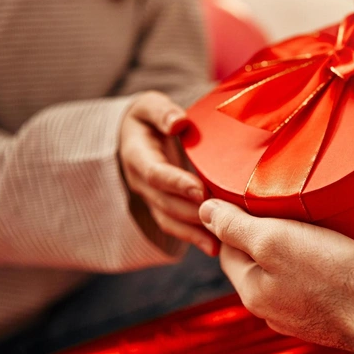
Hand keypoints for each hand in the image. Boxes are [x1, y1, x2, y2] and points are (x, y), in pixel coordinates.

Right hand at [119, 91, 216, 255]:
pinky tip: (216, 248)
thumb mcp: (149, 106)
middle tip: (220, 217)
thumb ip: (161, 112)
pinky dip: (193, 239)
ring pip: (169, 221)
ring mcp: (150, 198)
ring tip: (218, 242)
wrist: (133, 135)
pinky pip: (175, 227)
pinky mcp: (162, 208)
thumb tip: (178, 122)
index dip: (176, 183)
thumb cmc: (148, 117)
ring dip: (192, 233)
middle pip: (164, 203)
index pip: (155, 173)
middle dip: (191, 212)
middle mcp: (141, 182)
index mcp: (137, 156)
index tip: (200, 190)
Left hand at [199, 199, 353, 349]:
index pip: (227, 247)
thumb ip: (236, 227)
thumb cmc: (333, 275)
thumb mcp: (276, 240)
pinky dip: (315, 258)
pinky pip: (310, 277)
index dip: (235, 217)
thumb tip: (203, 211)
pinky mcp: (327, 311)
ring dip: (292, 242)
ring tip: (310, 217)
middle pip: (255, 256)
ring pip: (284, 266)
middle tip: (285, 200)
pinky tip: (332, 244)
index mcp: (251, 291)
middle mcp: (270, 306)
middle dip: (265, 228)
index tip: (253, 193)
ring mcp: (299, 312)